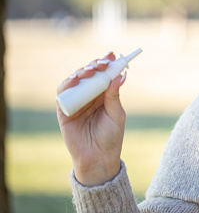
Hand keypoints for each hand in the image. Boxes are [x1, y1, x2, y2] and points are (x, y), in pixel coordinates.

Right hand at [56, 52, 126, 185]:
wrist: (99, 157)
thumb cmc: (111, 136)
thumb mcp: (116, 114)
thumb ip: (114, 95)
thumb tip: (120, 75)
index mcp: (103, 95)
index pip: (103, 74)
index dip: (106, 63)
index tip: (113, 55)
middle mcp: (89, 96)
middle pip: (89, 74)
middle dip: (95, 65)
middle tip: (104, 62)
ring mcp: (76, 102)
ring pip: (75, 80)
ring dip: (82, 71)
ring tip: (91, 70)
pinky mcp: (64, 110)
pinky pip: (63, 93)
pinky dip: (68, 84)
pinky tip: (76, 79)